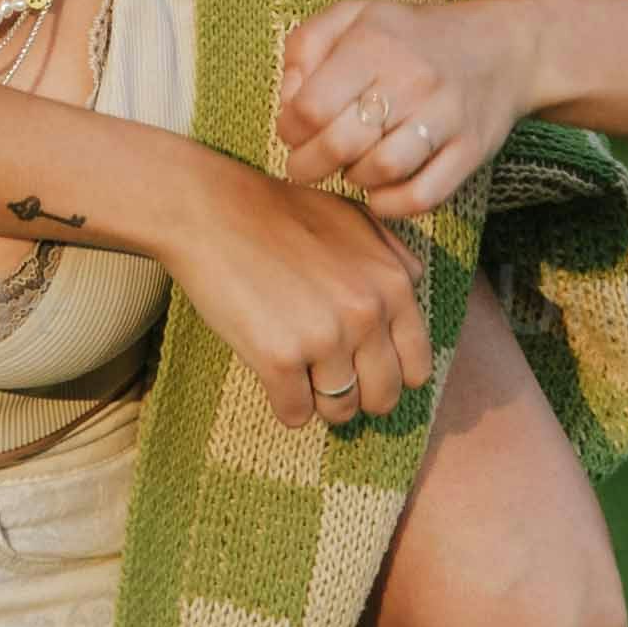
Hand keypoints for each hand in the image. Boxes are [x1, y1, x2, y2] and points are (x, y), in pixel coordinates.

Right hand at [168, 149, 435, 434]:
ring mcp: (325, 337)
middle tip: (327, 378)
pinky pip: (295, 414)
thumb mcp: (356, 222)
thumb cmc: (280, 214)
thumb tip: (414, 289)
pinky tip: (271, 374)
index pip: (416, 368)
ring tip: (298, 373)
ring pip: (340, 410)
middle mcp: (368, 313)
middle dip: (358, 396)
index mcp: (394, 284)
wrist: (211, 212)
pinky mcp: (279, 358)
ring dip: (319, 401)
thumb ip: (395, 257)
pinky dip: (284, 403)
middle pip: (382, 397)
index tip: (362, 369)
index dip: (388, 374)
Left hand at [271, 0, 536, 223]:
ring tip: (349, 168)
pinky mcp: (471, 150)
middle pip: (340, 144)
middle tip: (305, 166)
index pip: (311, 106)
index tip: (294, 131)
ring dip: (352, 179)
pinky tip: (379, 192)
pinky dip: (391, 204)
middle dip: (308, 165)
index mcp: (375, 41)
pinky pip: (423, 196)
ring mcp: (446, 116)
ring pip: (381, 170)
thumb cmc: (412, 36)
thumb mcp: (355, 15)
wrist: (502, 47)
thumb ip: (306, 46)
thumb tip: (287, 99)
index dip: (290, 128)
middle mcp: (412, 78)